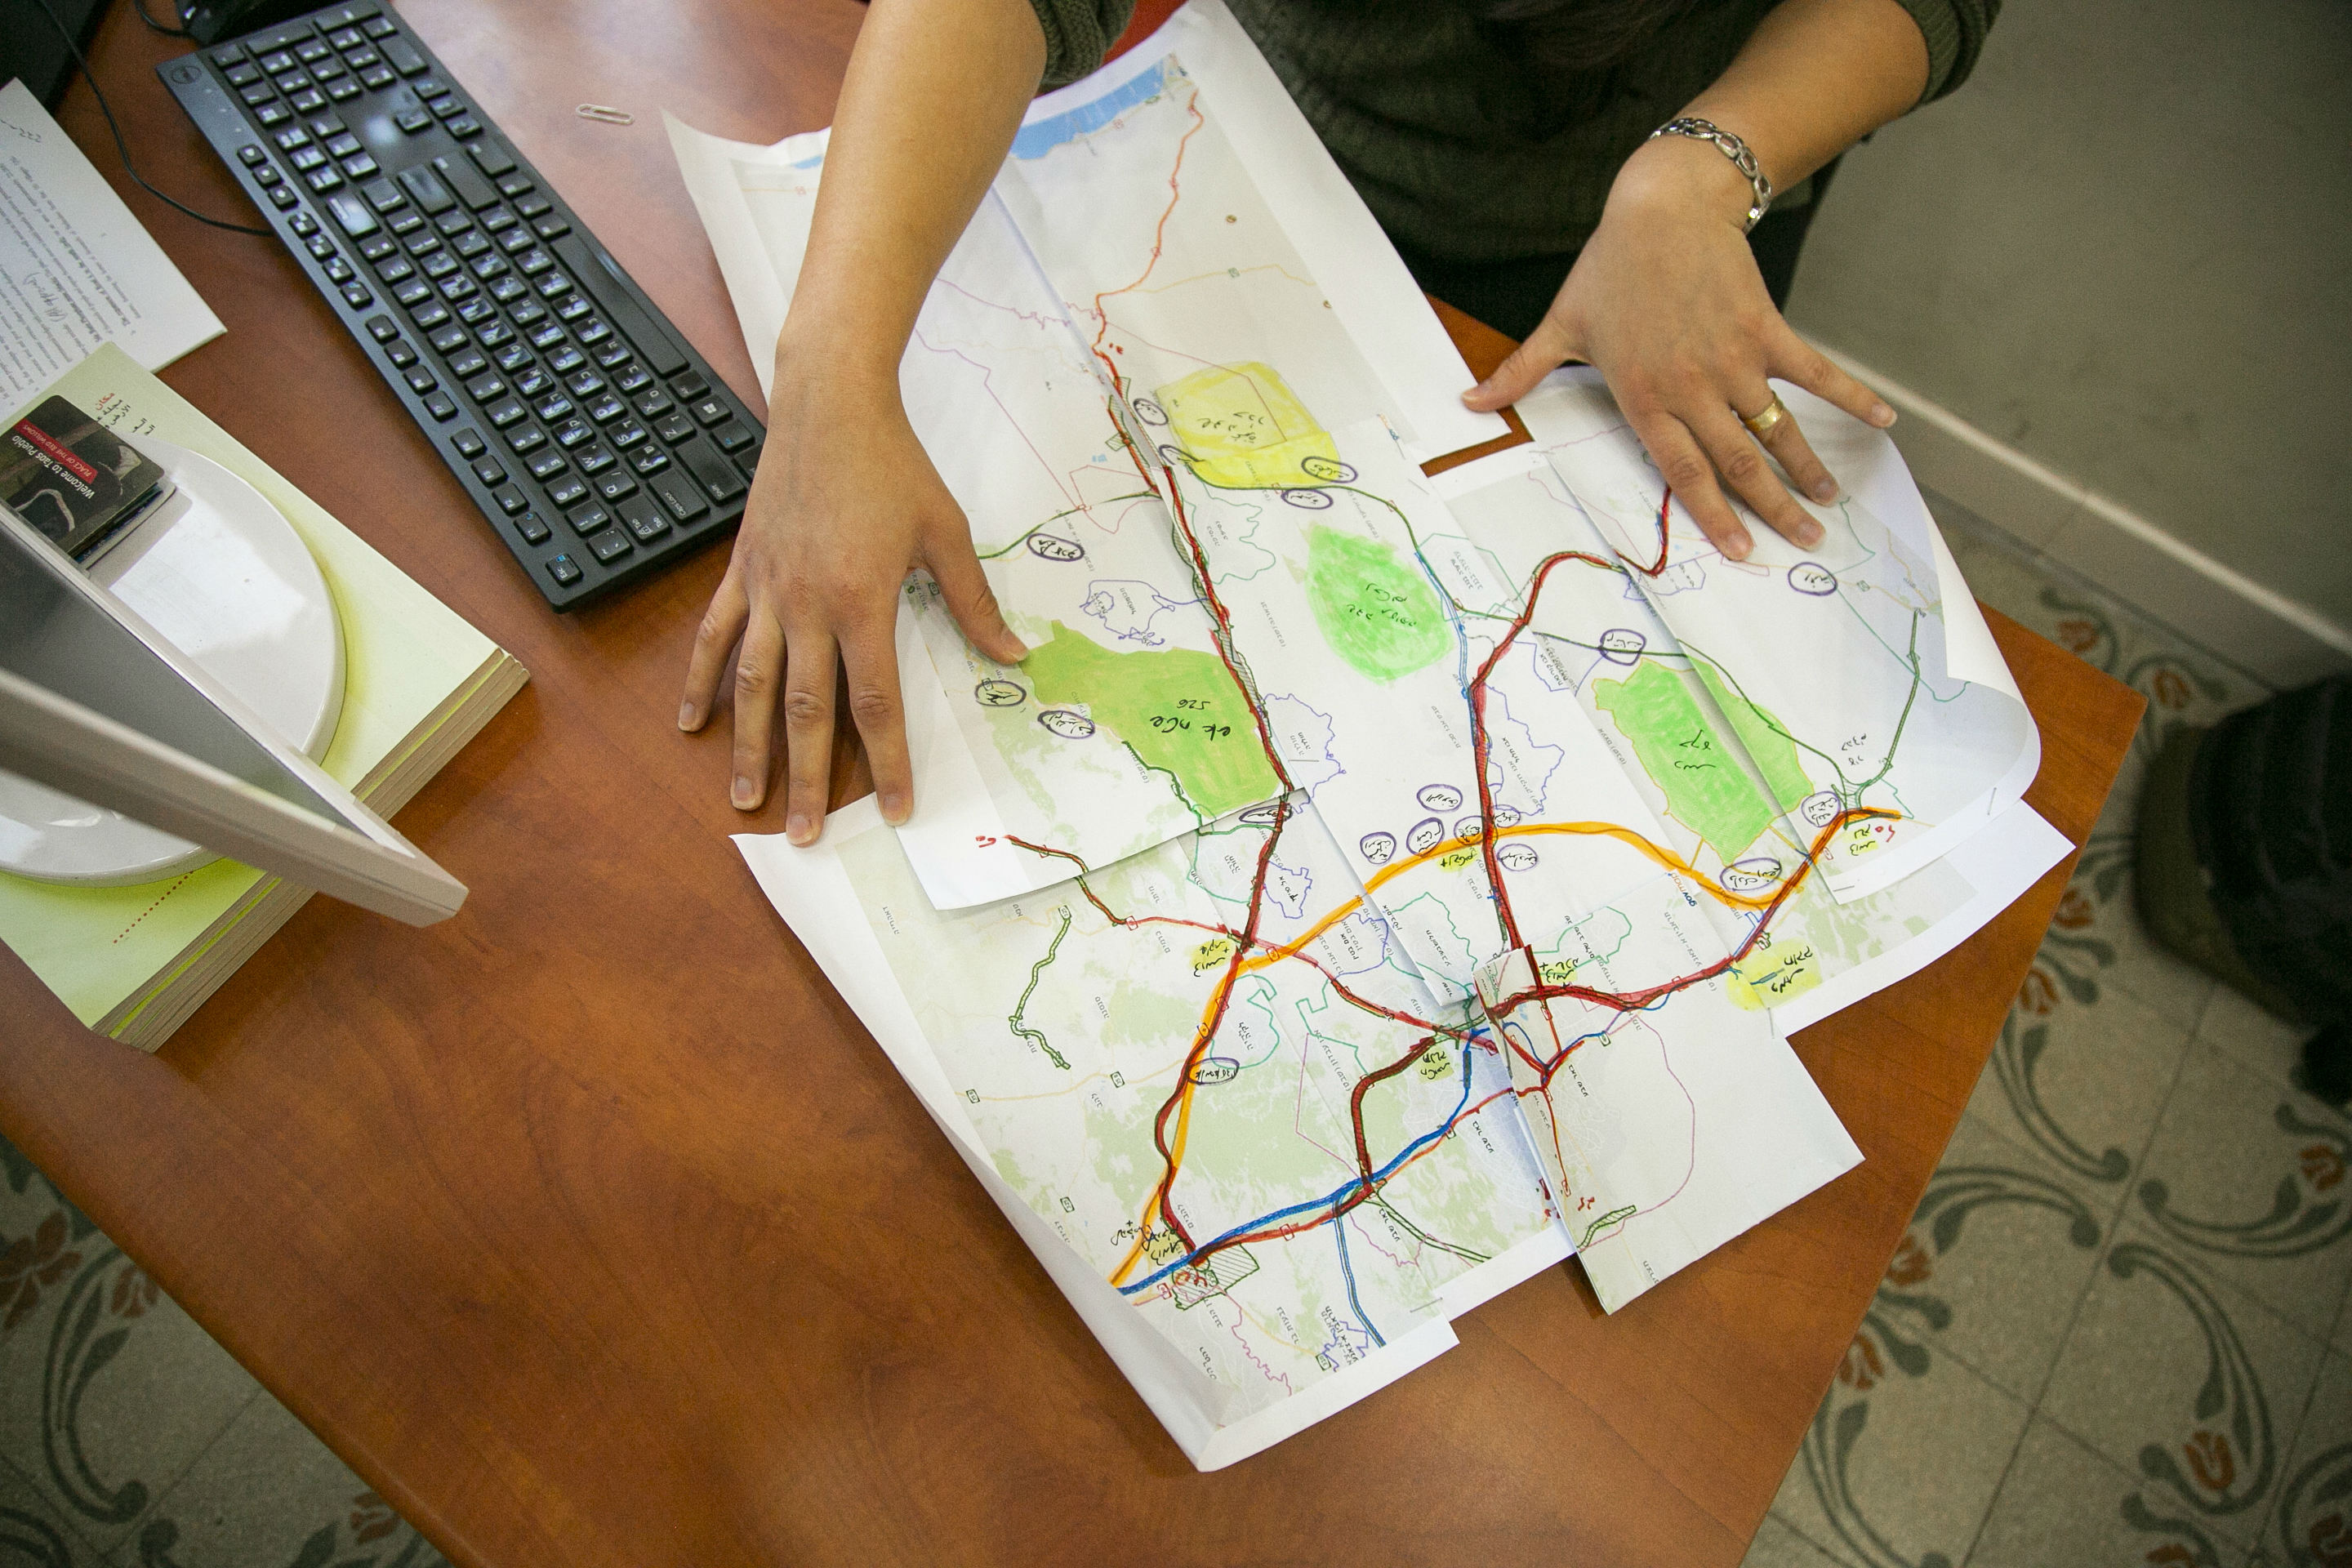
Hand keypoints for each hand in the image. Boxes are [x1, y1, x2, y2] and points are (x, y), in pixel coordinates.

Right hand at [678, 361, 1026, 842]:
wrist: (829, 404)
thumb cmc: (894, 465)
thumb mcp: (946, 532)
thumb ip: (973, 604)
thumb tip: (1013, 656)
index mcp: (862, 603)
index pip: (874, 703)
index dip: (886, 763)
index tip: (895, 809)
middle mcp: (807, 607)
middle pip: (804, 712)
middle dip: (806, 780)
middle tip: (804, 835)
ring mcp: (767, 591)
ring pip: (751, 686)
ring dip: (748, 749)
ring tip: (745, 800)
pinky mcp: (742, 571)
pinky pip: (716, 637)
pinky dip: (701, 683)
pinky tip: (691, 724)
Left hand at [1462, 134, 1895, 559]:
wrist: (1664, 204)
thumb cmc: (1610, 267)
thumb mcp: (1561, 323)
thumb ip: (1521, 374)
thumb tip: (1470, 404)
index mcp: (1645, 399)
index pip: (1683, 475)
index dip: (1715, 518)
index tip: (1742, 552)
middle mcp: (1693, 389)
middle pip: (1738, 464)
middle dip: (1773, 510)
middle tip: (1806, 544)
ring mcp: (1733, 360)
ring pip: (1776, 429)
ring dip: (1807, 469)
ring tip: (1830, 504)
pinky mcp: (1766, 328)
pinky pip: (1814, 371)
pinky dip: (1850, 397)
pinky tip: (1883, 424)